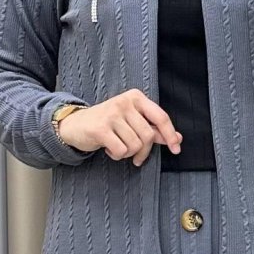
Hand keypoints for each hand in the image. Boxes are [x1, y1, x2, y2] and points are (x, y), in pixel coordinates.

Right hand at [58, 90, 181, 166]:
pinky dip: (117, 155)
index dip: (170, 134)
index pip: (161, 117)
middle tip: (135, 156)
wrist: (75, 124)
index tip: (176, 148)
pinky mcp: (101, 128)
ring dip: (128, 153)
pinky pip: (121, 150)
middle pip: (148, 136)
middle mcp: (125, 102)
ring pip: (135, 145)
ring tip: (117, 147)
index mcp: (136, 97)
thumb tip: (178, 138)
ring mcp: (112, 114)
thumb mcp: (132, 122)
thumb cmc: (107, 123)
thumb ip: (154, 129)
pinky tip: (108, 149)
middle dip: (143, 151)